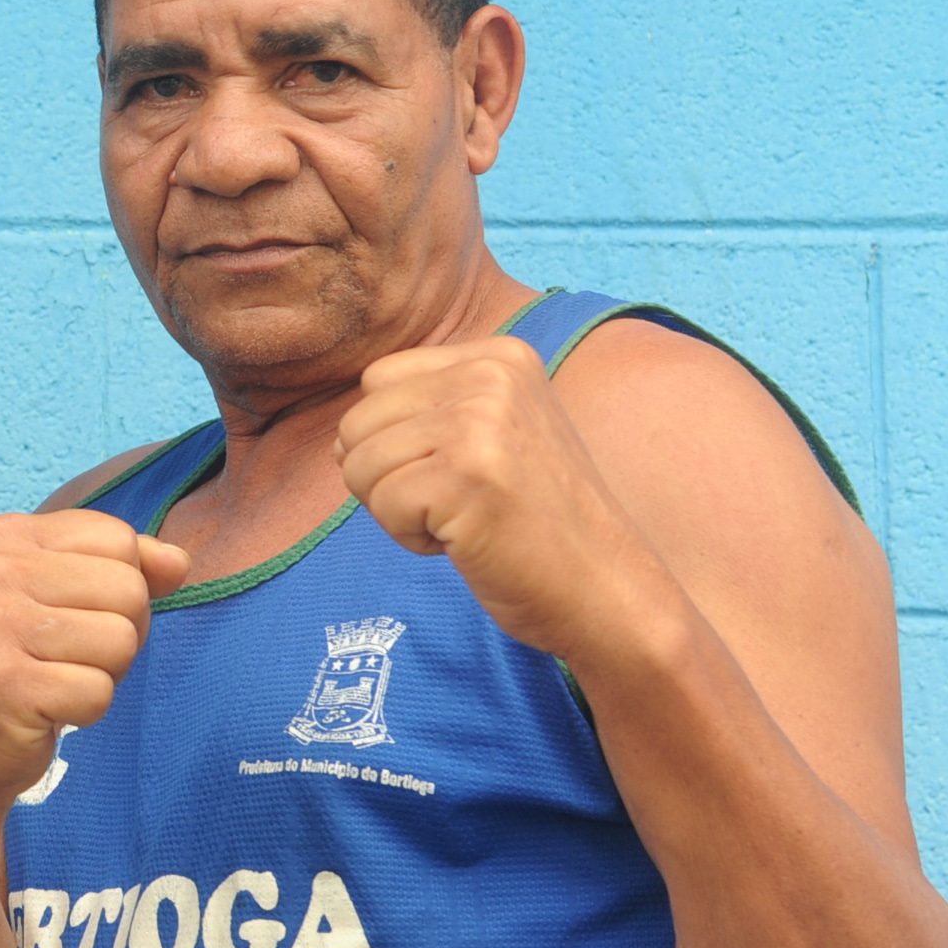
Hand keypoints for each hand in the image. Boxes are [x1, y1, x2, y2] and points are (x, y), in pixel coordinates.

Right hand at [0, 511, 189, 826]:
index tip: (72, 616)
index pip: (118, 539)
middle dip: (119, 634)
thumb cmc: (24, 663)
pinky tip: (46, 711)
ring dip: (103, 674)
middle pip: (128, 588)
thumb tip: (178, 562)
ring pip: (121, 641)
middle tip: (68, 658)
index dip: (119, 587)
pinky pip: (99, 692)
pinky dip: (86, 711)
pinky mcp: (3, 685)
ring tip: (56, 680)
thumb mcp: (66, 596)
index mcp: (7, 536)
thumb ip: (125, 566)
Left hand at [333, 335, 670, 660]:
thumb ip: (429, 414)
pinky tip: (467, 542)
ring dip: (398, 511)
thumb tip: (338, 441)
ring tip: (466, 521)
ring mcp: (480, 423)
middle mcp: (490, 376)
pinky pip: (381, 505)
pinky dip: (412, 539)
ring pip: (359, 463)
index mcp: (499, 356)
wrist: (609, 591)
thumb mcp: (498, 436)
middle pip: (359, 420)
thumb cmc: (540, 525)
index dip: (394, 439)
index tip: (459, 472)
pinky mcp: (466, 476)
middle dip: (388, 477)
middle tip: (460, 504)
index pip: (378, 380)